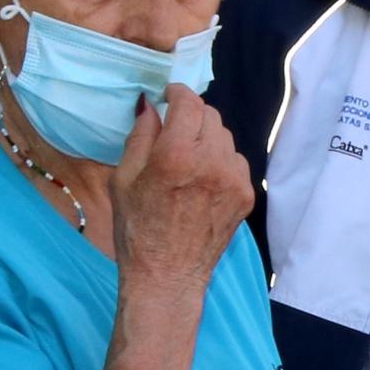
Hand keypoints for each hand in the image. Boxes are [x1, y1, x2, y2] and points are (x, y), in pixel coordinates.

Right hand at [112, 86, 252, 296]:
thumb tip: (151, 105)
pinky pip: (235, 161)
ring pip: (225, 137)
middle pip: (210, 115)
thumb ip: (141, 136)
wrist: (167, 276)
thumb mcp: (123, 178)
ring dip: (207, 138)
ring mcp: (233, 180)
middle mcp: (211, 162)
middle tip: (175, 130)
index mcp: (176, 155)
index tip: (170, 96)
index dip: (178, 93)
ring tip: (188, 160)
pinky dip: (220, 161)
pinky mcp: (246, 196)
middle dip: (191, 116)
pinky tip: (202, 180)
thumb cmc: (137, 229)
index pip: (188, 102)